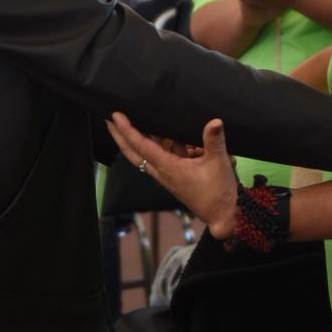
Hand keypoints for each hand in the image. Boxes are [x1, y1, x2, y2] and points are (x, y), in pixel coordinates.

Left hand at [107, 113, 238, 239]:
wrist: (223, 215)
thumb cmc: (218, 192)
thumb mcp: (218, 163)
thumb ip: (214, 141)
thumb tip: (215, 121)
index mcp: (168, 167)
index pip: (141, 146)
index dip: (127, 130)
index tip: (115, 116)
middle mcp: (162, 171)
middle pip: (133, 153)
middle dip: (119, 136)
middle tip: (108, 119)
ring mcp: (167, 174)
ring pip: (144, 155)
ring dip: (136, 140)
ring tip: (130, 121)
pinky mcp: (175, 176)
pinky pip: (159, 157)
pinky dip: (155, 145)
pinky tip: (161, 133)